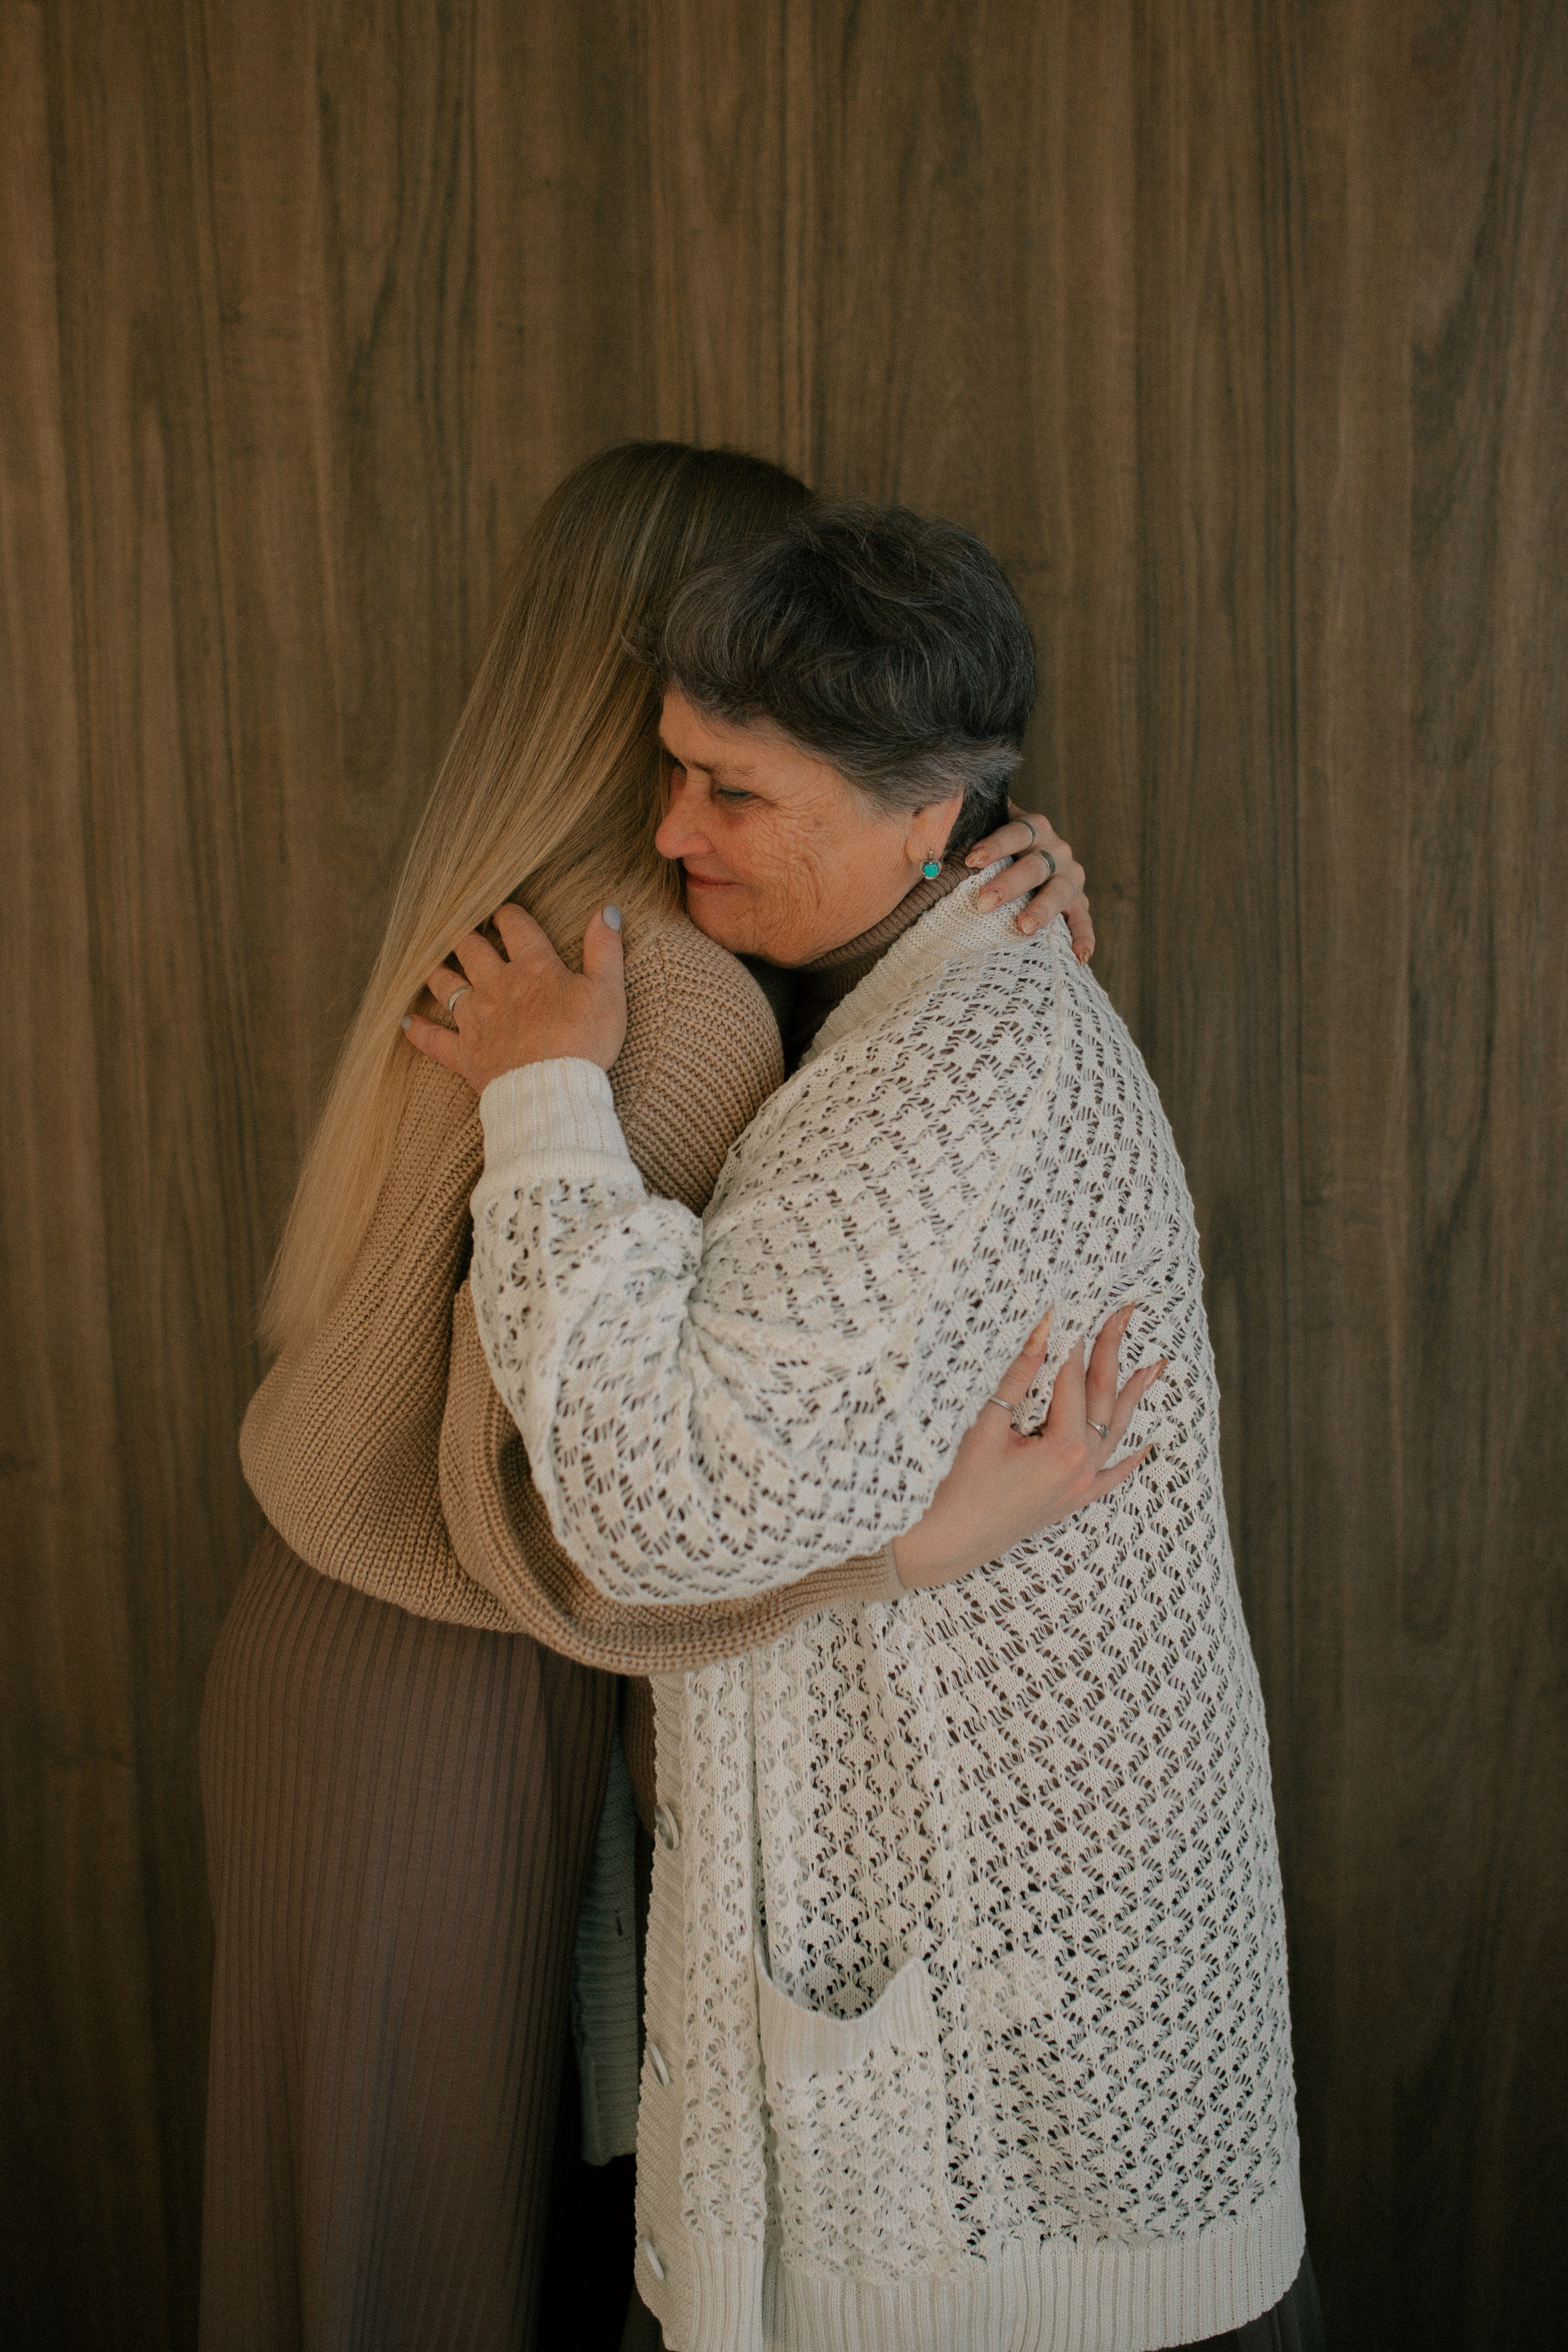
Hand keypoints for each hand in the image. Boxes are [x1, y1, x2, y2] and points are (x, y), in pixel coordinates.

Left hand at [402, 903, 627, 1092]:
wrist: (553, 1093)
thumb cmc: (584, 1042)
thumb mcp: (607, 992)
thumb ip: (605, 949)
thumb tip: (607, 910)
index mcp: (533, 968)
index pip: (515, 926)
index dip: (509, 914)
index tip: (505, 913)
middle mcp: (497, 986)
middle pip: (472, 949)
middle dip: (466, 935)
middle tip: (463, 930)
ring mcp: (477, 1020)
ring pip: (446, 985)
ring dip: (438, 971)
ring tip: (432, 963)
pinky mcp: (466, 1054)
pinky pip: (433, 1040)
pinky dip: (418, 1031)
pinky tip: (406, 1022)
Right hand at [891, 1305, 1163, 1589]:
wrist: (949, 1542)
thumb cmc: (959, 1484)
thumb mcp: (987, 1424)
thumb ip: (1018, 1375)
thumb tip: (1044, 1330)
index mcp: (1063, 1446)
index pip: (1073, 1378)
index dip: (1074, 1342)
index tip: (1077, 1308)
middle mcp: (1082, 1466)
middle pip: (1103, 1397)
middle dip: (1111, 1351)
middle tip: (1125, 1313)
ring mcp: (1081, 1486)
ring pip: (1116, 1431)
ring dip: (1133, 1395)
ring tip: (1155, 1365)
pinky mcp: (1072, 1500)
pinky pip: (1112, 1477)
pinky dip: (1130, 1459)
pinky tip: (1148, 1445)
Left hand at [965, 802, 1093, 958]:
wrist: (1029, 853)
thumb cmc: (994, 848)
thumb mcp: (982, 832)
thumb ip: (957, 834)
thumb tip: (919, 848)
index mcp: (1032, 828)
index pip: (1016, 832)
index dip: (995, 845)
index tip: (971, 860)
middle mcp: (1055, 850)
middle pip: (1035, 866)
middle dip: (1010, 885)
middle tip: (985, 903)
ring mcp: (1069, 877)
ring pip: (1060, 891)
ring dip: (1043, 909)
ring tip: (1024, 929)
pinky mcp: (1079, 902)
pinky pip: (1083, 920)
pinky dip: (1084, 937)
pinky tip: (1079, 957)